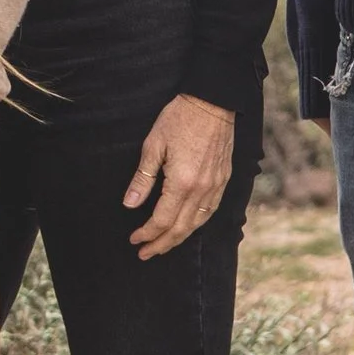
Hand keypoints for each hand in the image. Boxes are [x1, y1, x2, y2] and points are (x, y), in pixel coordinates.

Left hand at [123, 93, 234, 256]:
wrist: (213, 101)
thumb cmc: (180, 119)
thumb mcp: (154, 145)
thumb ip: (143, 178)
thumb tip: (130, 205)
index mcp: (182, 182)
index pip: (162, 219)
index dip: (147, 233)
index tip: (134, 239)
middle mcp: (202, 189)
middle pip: (180, 228)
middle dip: (161, 244)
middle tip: (145, 253)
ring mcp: (216, 186)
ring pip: (197, 223)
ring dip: (179, 238)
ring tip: (164, 245)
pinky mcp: (223, 179)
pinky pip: (210, 211)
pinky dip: (196, 224)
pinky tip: (187, 226)